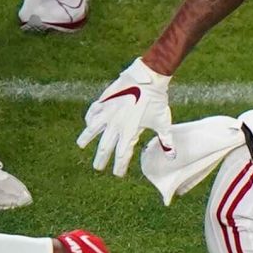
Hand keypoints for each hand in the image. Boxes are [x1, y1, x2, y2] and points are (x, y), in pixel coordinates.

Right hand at [76, 58, 172, 177]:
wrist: (149, 78)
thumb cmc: (157, 101)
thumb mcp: (163, 122)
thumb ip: (166, 140)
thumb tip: (171, 156)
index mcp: (130, 132)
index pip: (122, 155)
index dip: (119, 167)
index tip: (118, 174)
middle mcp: (116, 125)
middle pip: (105, 147)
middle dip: (101, 159)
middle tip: (98, 167)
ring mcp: (109, 112)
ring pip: (93, 129)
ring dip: (86, 138)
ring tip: (81, 145)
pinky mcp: (105, 100)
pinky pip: (94, 111)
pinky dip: (90, 117)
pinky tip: (88, 122)